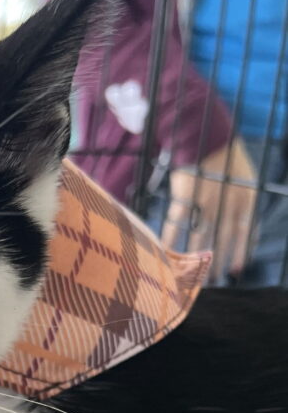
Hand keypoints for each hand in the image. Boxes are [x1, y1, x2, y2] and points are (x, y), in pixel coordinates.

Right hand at [163, 138, 256, 279]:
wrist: (204, 133)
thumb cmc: (224, 154)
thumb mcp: (243, 176)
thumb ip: (243, 199)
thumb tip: (242, 224)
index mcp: (246, 196)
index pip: (245, 230)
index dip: (242, 250)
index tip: (237, 269)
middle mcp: (227, 201)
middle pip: (223, 238)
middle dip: (219, 260)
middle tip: (214, 278)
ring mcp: (206, 200)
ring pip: (201, 236)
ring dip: (196, 256)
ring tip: (192, 274)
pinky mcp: (185, 196)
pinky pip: (177, 222)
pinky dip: (170, 238)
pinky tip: (166, 252)